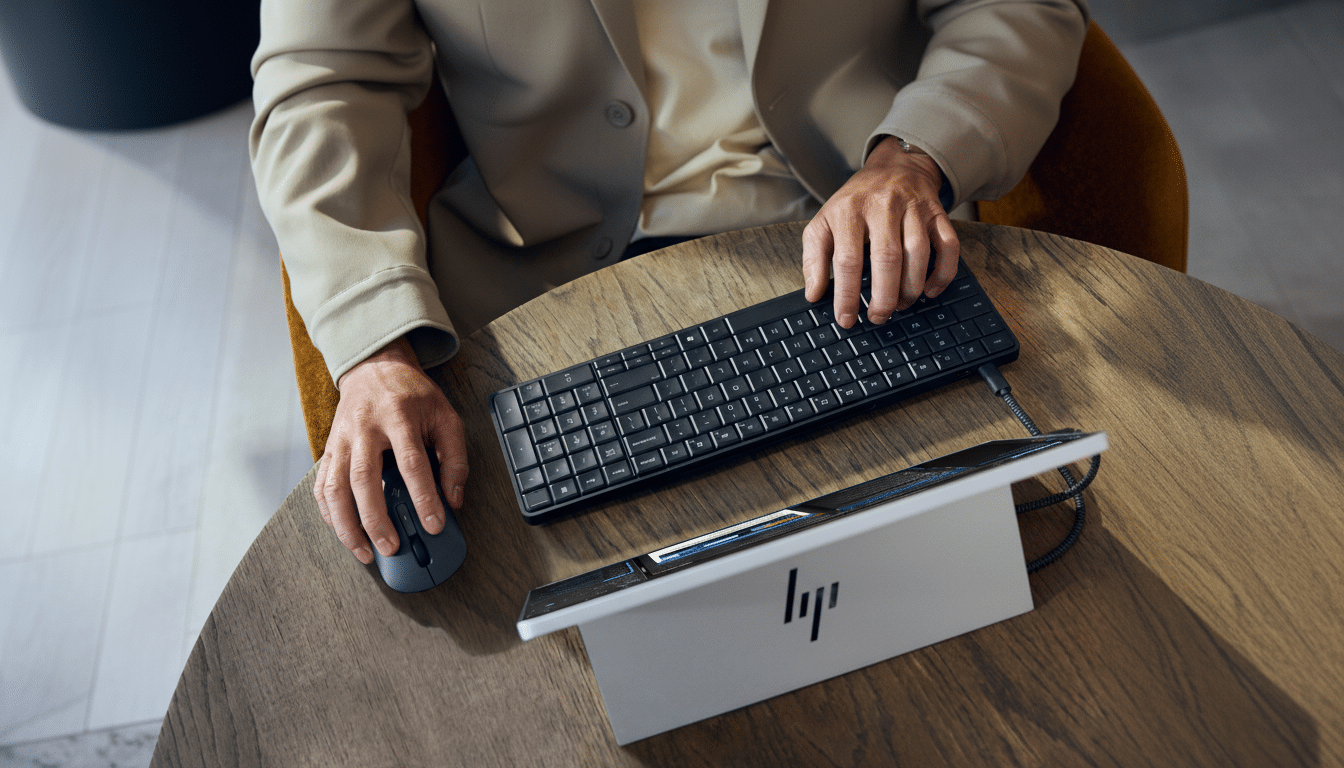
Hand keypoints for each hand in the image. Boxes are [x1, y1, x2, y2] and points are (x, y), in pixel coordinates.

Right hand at [313, 336, 468, 563]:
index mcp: (399, 417)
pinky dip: (328, 513)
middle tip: (391, 547)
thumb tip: (454, 499)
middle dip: (376, 519)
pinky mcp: (329, 448)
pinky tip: (342, 531)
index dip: (424, 497)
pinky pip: (321, 485)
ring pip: (335, 487)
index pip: (412, 464)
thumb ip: (454, 458)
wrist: (375, 368)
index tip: (434, 525)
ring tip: (364, 551)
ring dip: (347, 525)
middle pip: (365, 479)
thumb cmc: (413, 396)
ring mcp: (341, 439)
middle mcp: (365, 428)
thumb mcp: (445, 416)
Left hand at [802, 135, 959, 327]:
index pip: (848, 259)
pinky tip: (930, 291)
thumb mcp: (824, 222)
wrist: (895, 166)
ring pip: (919, 253)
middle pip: (887, 258)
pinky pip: (948, 245)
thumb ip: (814, 257)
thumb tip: (814, 295)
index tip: (846, 320)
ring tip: (900, 305)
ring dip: (911, 288)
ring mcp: (913, 208)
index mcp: (849, 211)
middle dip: (883, 296)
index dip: (847, 295)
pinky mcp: (937, 213)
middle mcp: (883, 206)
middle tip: (878, 317)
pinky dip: (943, 273)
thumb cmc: (855, 202)